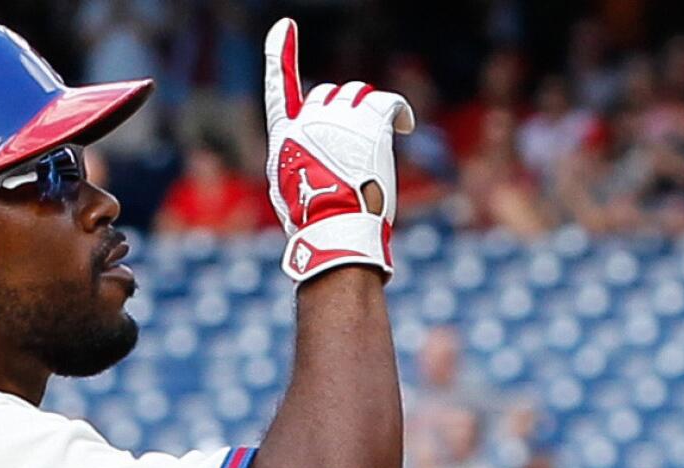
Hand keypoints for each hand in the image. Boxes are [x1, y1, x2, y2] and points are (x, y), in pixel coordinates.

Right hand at [263, 18, 414, 282]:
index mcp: (285, 136)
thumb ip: (298, 159)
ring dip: (367, 111)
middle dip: (342, 111)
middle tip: (355, 141)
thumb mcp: (288, 189)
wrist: (337, 225)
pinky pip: (389, 102)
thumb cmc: (313, 219)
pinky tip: (404, 128)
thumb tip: (315, 154)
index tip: (285, 27)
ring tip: (375, 138)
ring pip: (359, 93)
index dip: (280, 55)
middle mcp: (309, 118)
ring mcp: (341, 117)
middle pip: (329, 94)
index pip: (279, 87)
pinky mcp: (371, 122)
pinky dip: (399, 112)